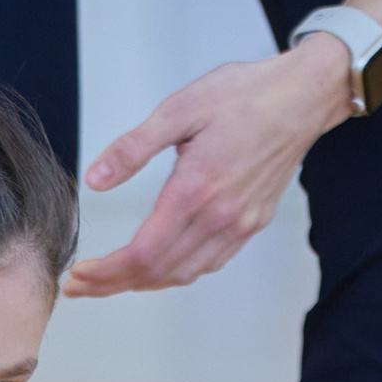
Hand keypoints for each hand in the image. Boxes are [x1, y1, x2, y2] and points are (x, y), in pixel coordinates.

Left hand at [63, 35, 354, 298]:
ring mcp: (239, 224)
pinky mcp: (252, 223)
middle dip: (114, 284)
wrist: (303, 96)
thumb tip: (95, 179)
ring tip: (111, 279)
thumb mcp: (179, 109)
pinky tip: (159, 266)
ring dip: (145, 283)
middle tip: (81, 285)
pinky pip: (210, 263)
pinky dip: (178, 273)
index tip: (78, 276)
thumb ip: (133, 148)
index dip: (106, 273)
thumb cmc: (246, 95)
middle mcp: (220, 217)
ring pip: (185, 274)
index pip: (142, 253)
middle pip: (158, 272)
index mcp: (196, 190)